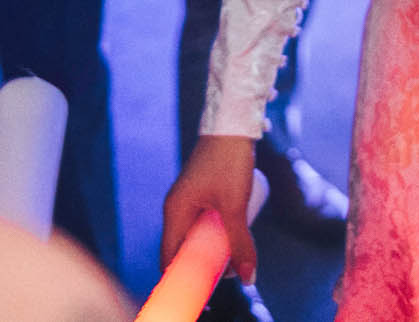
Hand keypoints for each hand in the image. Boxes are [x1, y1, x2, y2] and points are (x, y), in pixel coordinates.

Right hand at [163, 134, 257, 283]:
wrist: (233, 124)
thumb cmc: (229, 161)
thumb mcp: (236, 205)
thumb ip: (241, 241)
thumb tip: (249, 277)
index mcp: (175, 212)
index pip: (169, 259)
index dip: (184, 280)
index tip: (205, 294)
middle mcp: (176, 208)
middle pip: (183, 250)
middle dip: (204, 267)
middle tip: (230, 275)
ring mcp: (188, 200)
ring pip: (195, 237)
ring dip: (212, 251)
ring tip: (238, 257)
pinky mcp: (201, 193)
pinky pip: (203, 224)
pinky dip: (215, 235)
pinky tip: (234, 237)